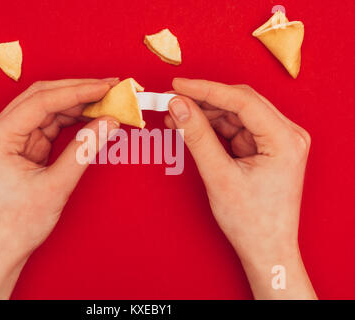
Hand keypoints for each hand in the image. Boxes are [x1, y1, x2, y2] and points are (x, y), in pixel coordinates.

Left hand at [0, 78, 119, 298]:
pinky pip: (50, 125)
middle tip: (111, 88)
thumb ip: (83, 150)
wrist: (1, 249)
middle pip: (43, 97)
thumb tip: (108, 123)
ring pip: (48, 108)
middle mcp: (0, 131)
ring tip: (107, 102)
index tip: (107, 86)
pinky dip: (72, 121)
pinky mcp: (23, 147)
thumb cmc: (16, 224)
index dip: (78, 91)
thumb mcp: (55, 187)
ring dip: (77, 104)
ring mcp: (12, 138)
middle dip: (78, 91)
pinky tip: (92, 118)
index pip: (42, 101)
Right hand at [165, 78, 315, 298]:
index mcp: (285, 139)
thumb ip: (197, 137)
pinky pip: (236, 129)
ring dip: (206, 114)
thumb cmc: (251, 221)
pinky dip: (213, 128)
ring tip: (176, 115)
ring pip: (236, 115)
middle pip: (241, 103)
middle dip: (205, 101)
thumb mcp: (219, 176)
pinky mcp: (265, 148)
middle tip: (173, 99)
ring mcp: (277, 141)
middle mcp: (287, 135)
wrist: (265, 250)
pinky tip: (191, 126)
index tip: (178, 85)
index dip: (206, 90)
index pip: (242, 100)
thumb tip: (179, 106)